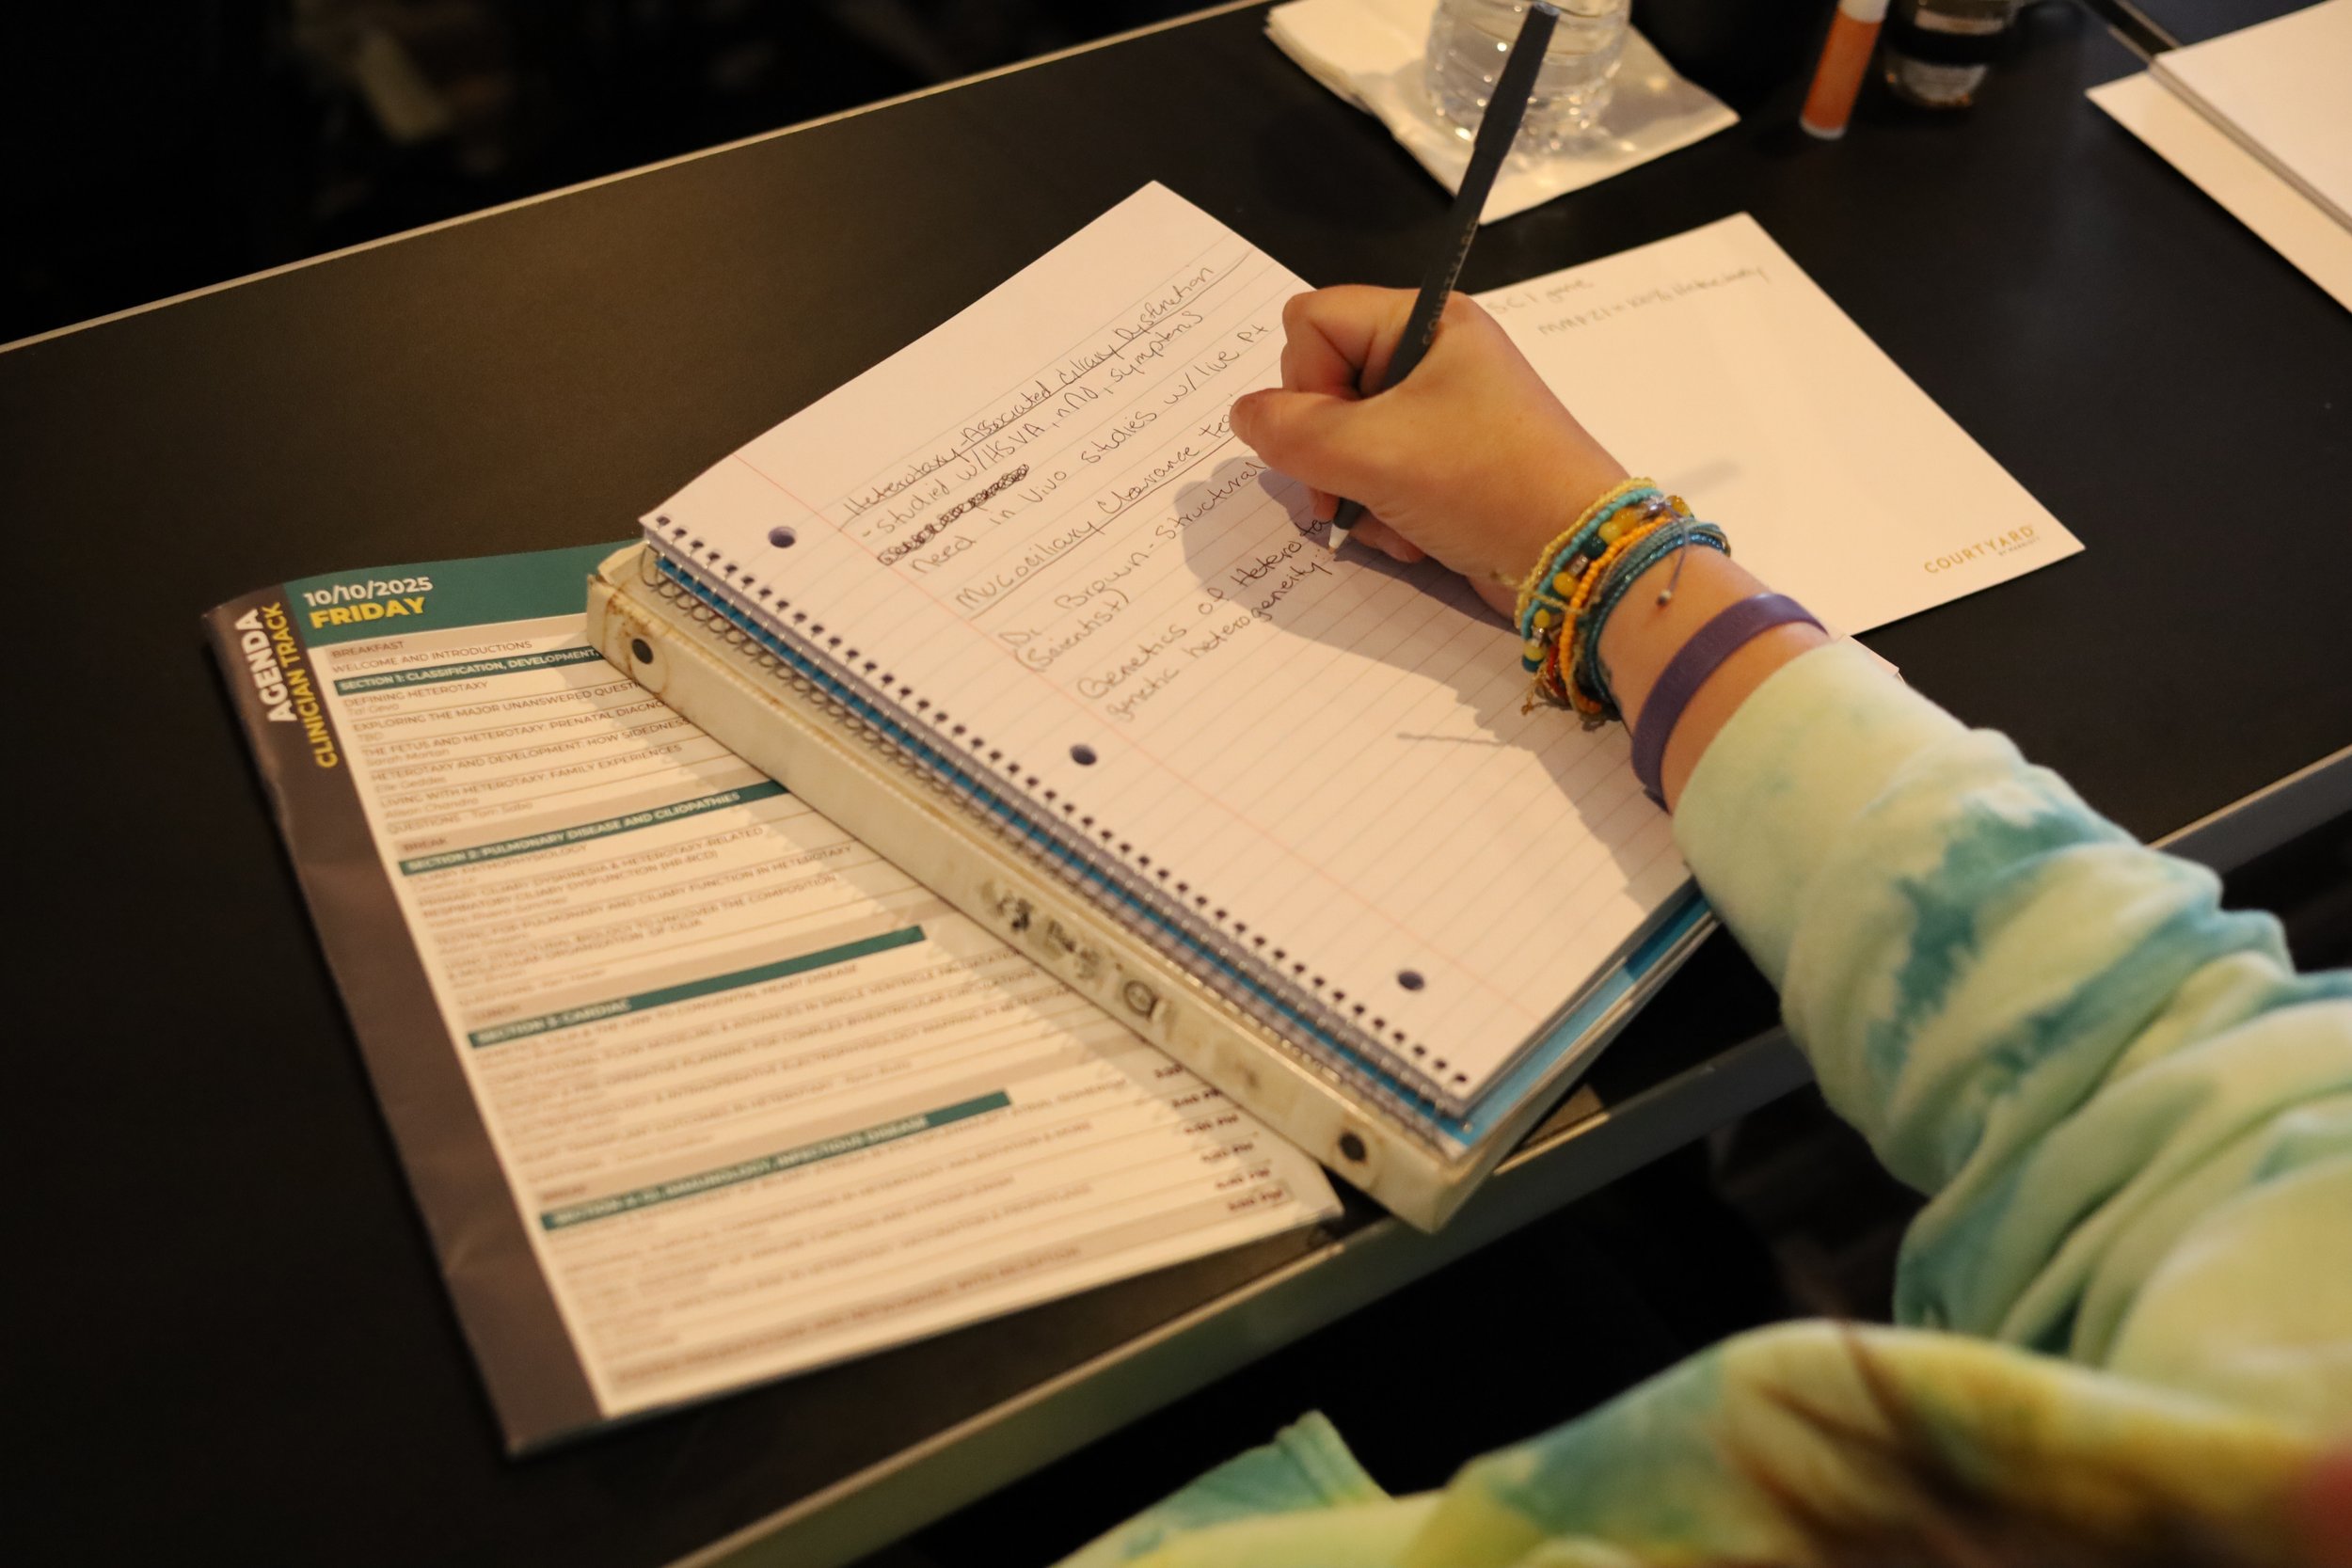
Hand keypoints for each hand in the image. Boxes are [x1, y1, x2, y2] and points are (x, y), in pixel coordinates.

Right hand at [1229, 287, 1627, 614]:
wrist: (1575, 557)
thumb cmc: (1486, 484)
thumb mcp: (1373, 453)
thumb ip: (1290, 432)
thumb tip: (1245, 416)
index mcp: (1424, 321)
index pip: (1312, 321)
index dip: (1303, 380)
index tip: (1336, 432)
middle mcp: (1430, 357)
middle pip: (1322, 384)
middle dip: (1325, 450)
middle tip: (1346, 490)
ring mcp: (1438, 414)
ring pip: (1342, 440)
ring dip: (1353, 492)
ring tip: (1391, 521)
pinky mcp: (1444, 465)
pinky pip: (1376, 476)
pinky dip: (1381, 512)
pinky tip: (1410, 538)